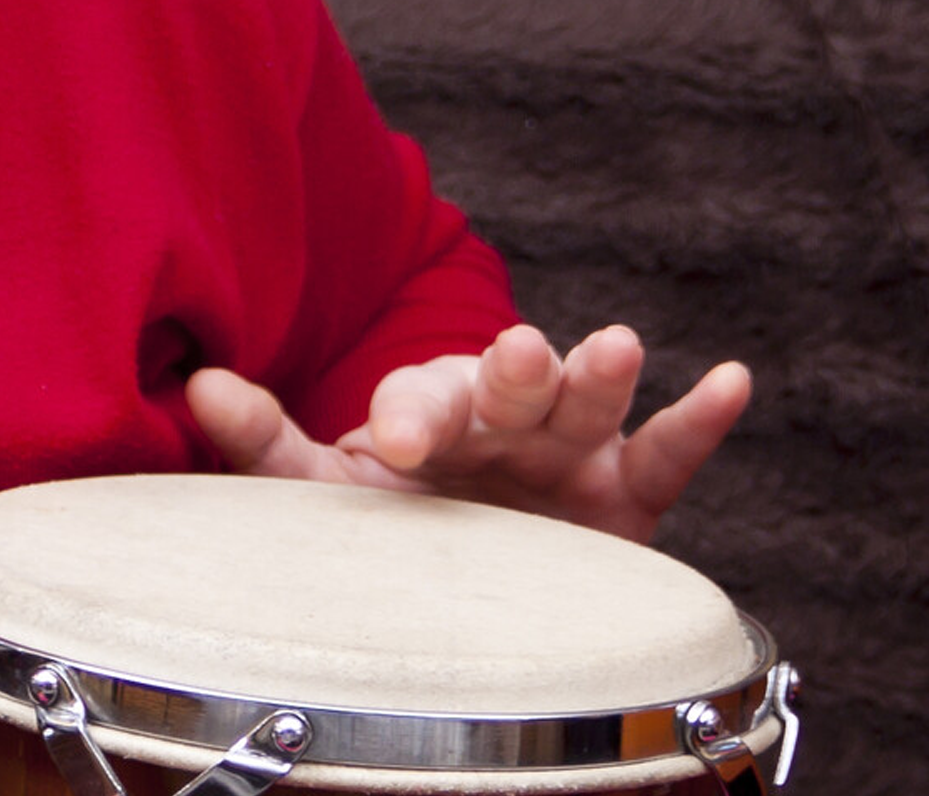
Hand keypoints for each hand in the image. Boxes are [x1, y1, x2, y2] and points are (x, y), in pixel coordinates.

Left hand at [186, 324, 747, 542]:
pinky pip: (668, 456)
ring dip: (601, 372)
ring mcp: (569, 452)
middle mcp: (503, 421)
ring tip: (618, 347)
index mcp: (429, 413)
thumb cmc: (389, 525)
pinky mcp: (627, 496)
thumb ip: (266, 446)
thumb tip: (197, 385)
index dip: (414, 412)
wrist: (462, 581)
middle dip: (513, 372)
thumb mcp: (323, 492)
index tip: (400, 439)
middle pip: (511, 383)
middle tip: (517, 357)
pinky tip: (732, 382)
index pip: (421, 397)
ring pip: (588, 404)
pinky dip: (701, 420)